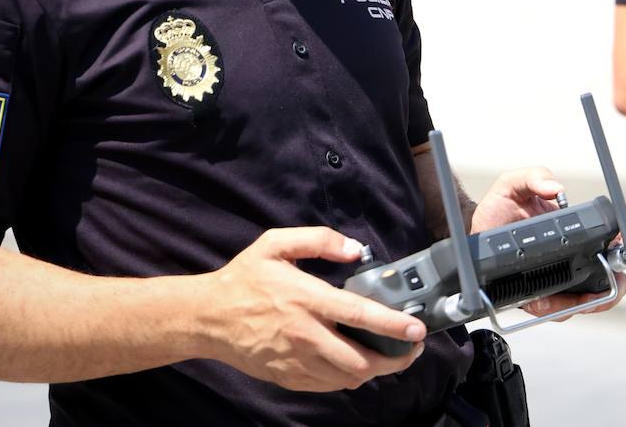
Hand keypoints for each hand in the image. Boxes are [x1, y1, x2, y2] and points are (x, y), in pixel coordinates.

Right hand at [200, 227, 424, 391]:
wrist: (207, 318)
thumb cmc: (243, 278)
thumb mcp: (275, 244)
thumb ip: (319, 239)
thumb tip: (356, 250)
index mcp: (306, 299)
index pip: (359, 315)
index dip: (393, 326)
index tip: (417, 330)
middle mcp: (305, 335)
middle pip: (361, 361)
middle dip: (395, 359)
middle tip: (412, 349)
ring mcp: (296, 361)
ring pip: (348, 378)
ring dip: (375, 370)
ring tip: (389, 356)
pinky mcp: (289, 377)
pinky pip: (329, 386)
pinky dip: (349, 377)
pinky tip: (355, 361)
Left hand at [471, 166, 625, 320]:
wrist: (474, 232)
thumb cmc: (498, 208)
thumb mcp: (513, 185)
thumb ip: (534, 176)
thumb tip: (555, 188)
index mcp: (577, 228)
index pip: (614, 236)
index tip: (620, 247)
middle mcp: (576, 255)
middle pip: (613, 276)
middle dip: (614, 286)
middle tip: (602, 287)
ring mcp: (563, 277)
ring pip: (590, 300)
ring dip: (584, 303)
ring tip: (567, 299)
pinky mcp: (545, 295)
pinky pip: (559, 310)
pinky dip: (555, 309)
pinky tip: (540, 301)